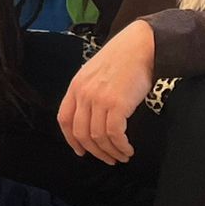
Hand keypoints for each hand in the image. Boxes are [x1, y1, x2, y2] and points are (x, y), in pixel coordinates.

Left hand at [57, 20, 153, 164]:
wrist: (140, 46)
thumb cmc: (122, 59)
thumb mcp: (94, 74)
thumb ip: (88, 93)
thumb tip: (91, 119)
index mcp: (75, 87)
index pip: (64, 119)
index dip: (71, 140)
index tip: (81, 151)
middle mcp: (83, 94)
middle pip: (81, 132)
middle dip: (95, 151)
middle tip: (108, 159)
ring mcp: (99, 99)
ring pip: (98, 137)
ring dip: (111, 152)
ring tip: (122, 156)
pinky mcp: (117, 104)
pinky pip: (114, 134)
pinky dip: (121, 146)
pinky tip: (128, 149)